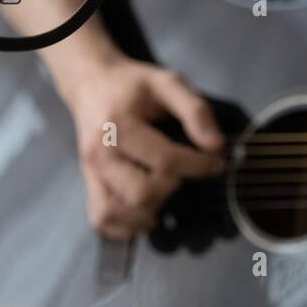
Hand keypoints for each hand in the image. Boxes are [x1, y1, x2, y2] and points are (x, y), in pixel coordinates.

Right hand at [56, 54, 225, 238]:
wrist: (93, 85)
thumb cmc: (134, 85)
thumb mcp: (168, 83)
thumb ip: (195, 110)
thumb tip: (216, 145)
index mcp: (117, 125)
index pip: (164, 160)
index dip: (199, 165)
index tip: (217, 161)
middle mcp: (99, 154)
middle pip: (141, 193)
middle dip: (173, 186)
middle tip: (184, 171)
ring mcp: (90, 172)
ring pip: (119, 212)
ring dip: (150, 209)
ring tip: (166, 188)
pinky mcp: (88, 184)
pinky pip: (103, 219)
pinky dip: (127, 224)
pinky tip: (148, 209)